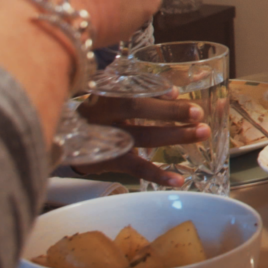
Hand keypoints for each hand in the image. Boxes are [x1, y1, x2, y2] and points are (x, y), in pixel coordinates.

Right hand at [75, 93, 211, 187]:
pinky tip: (178, 179)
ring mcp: (105, 138)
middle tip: (198, 113)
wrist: (65, 140)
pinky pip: (136, 168)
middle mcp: (102, 113)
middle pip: (136, 109)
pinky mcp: (109, 160)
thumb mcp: (111, 98)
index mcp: (104, 94)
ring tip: (201, 133)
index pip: (129, 88)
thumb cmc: (99, 113)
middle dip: (170, 111)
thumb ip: (140, 93)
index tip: (177, 92)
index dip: (153, 90)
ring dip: (174, 136)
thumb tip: (173, 92)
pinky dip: (158, 174)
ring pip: (142, 136)